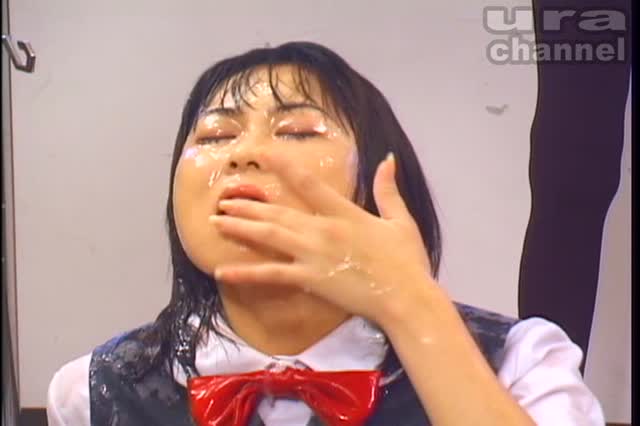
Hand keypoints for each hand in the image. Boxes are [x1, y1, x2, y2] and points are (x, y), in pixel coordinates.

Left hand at [211, 152, 435, 325]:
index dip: (281, 165)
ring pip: (269, 237)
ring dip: (240, 228)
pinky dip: (246, 273)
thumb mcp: (401, 220)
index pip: (306, 183)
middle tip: (223, 202)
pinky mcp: (309, 279)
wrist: (405, 297)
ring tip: (216, 223)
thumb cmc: (405, 260)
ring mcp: (312, 255)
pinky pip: (271, 275)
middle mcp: (322, 229)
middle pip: (277, 213)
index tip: (260, 154)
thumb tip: (387, 158)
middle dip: (248, 206)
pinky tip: (223, 270)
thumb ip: (388, 190)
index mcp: (343, 212)